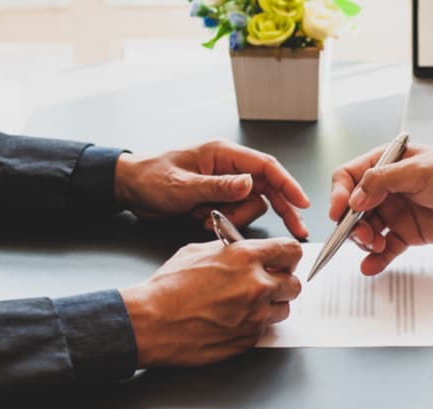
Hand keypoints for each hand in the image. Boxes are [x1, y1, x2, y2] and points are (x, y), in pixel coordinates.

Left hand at [114, 140, 310, 237]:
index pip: (266, 167)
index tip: (303, 202)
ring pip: (251, 205)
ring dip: (236, 218)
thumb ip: (218, 186)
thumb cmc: (151, 178)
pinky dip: (224, 222)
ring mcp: (225, 184)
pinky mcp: (218, 198)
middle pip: (267, 188)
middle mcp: (229, 167)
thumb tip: (249, 184)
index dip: (288, 184)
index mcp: (223, 154)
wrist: (129, 189)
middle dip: (282, 208)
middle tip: (297, 230)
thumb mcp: (183, 185)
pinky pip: (235, 213)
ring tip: (208, 219)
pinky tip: (202, 220)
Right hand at [119, 238, 302, 367]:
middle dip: (282, 284)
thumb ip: (229, 250)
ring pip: (283, 309)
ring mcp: (256, 315)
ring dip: (271, 306)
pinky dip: (254, 325)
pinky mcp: (249, 339)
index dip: (288, 257)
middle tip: (267, 285)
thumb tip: (242, 250)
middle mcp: (257, 286)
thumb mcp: (197, 251)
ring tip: (246, 304)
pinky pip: (265, 329)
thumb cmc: (167, 289)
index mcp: (246, 258)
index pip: (291, 251)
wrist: (152, 323)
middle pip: (294, 284)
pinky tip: (233, 320)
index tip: (285, 261)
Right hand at [329, 144, 432, 274]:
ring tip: (376, 246)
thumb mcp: (418, 170)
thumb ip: (382, 181)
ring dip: (365, 242)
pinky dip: (376, 259)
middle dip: (351, 225)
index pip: (348, 178)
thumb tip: (354, 199)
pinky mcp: (408, 233)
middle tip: (363, 235)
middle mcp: (385, 190)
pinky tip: (370, 267)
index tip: (340, 212)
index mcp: (384, 165)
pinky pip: (385, 249)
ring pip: (366, 231)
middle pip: (353, 210)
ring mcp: (395, 212)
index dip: (339, 195)